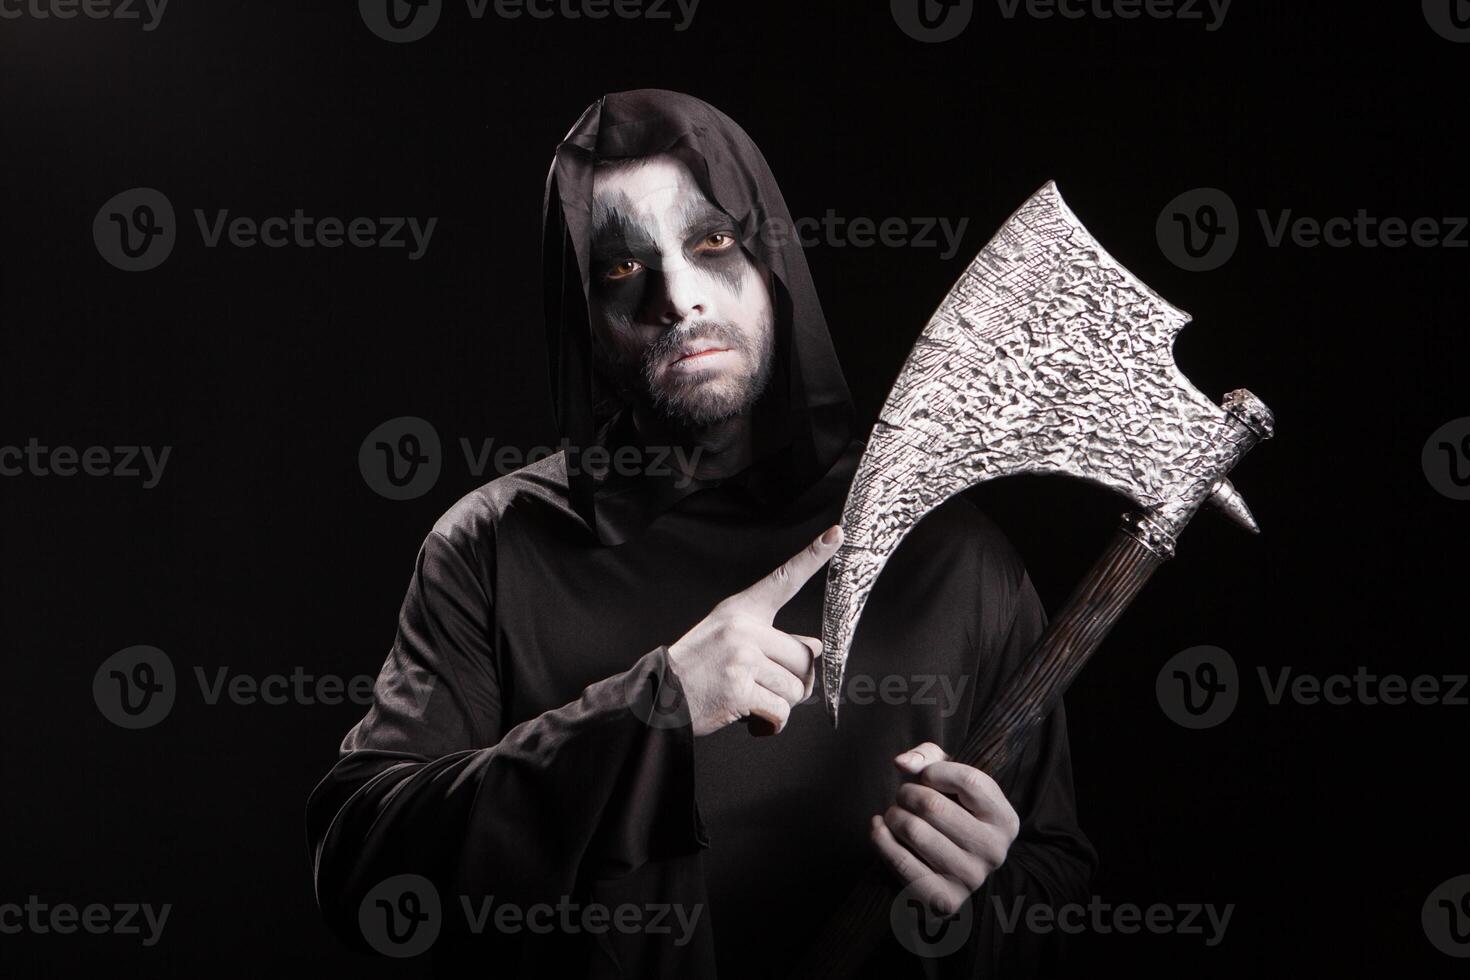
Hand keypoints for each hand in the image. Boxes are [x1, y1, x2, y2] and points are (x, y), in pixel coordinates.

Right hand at [666, 524, 841, 735]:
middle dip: (793, 681)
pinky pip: (781, 711)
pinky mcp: (740, 690)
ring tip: (750, 699)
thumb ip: (771, 640)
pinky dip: (771, 723)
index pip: (784, 579)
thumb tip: (815, 647)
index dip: (813, 555)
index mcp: (741, 610)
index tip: (836, 534)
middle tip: (765, 686)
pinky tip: (751, 718)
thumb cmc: (696, 668)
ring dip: (780, 704)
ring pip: (796, 688)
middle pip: (805, 657)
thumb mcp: (729, 639)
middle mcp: (743, 629)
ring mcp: (742, 658)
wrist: (658, 695)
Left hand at [869, 741, 1019, 916]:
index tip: (925, 775)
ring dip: (893, 814)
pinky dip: (880, 839)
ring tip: (894, 813)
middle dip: (907, 793)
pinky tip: (879, 828)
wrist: (945, 862)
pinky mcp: (943, 900)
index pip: (969, 781)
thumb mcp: (949, 777)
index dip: (935, 770)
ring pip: (913, 831)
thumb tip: (902, 763)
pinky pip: (900, 862)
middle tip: (903, 795)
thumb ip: (928, 757)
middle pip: (933, 806)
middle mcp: (995, 852)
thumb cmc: (949, 809)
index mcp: (1006, 820)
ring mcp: (970, 879)